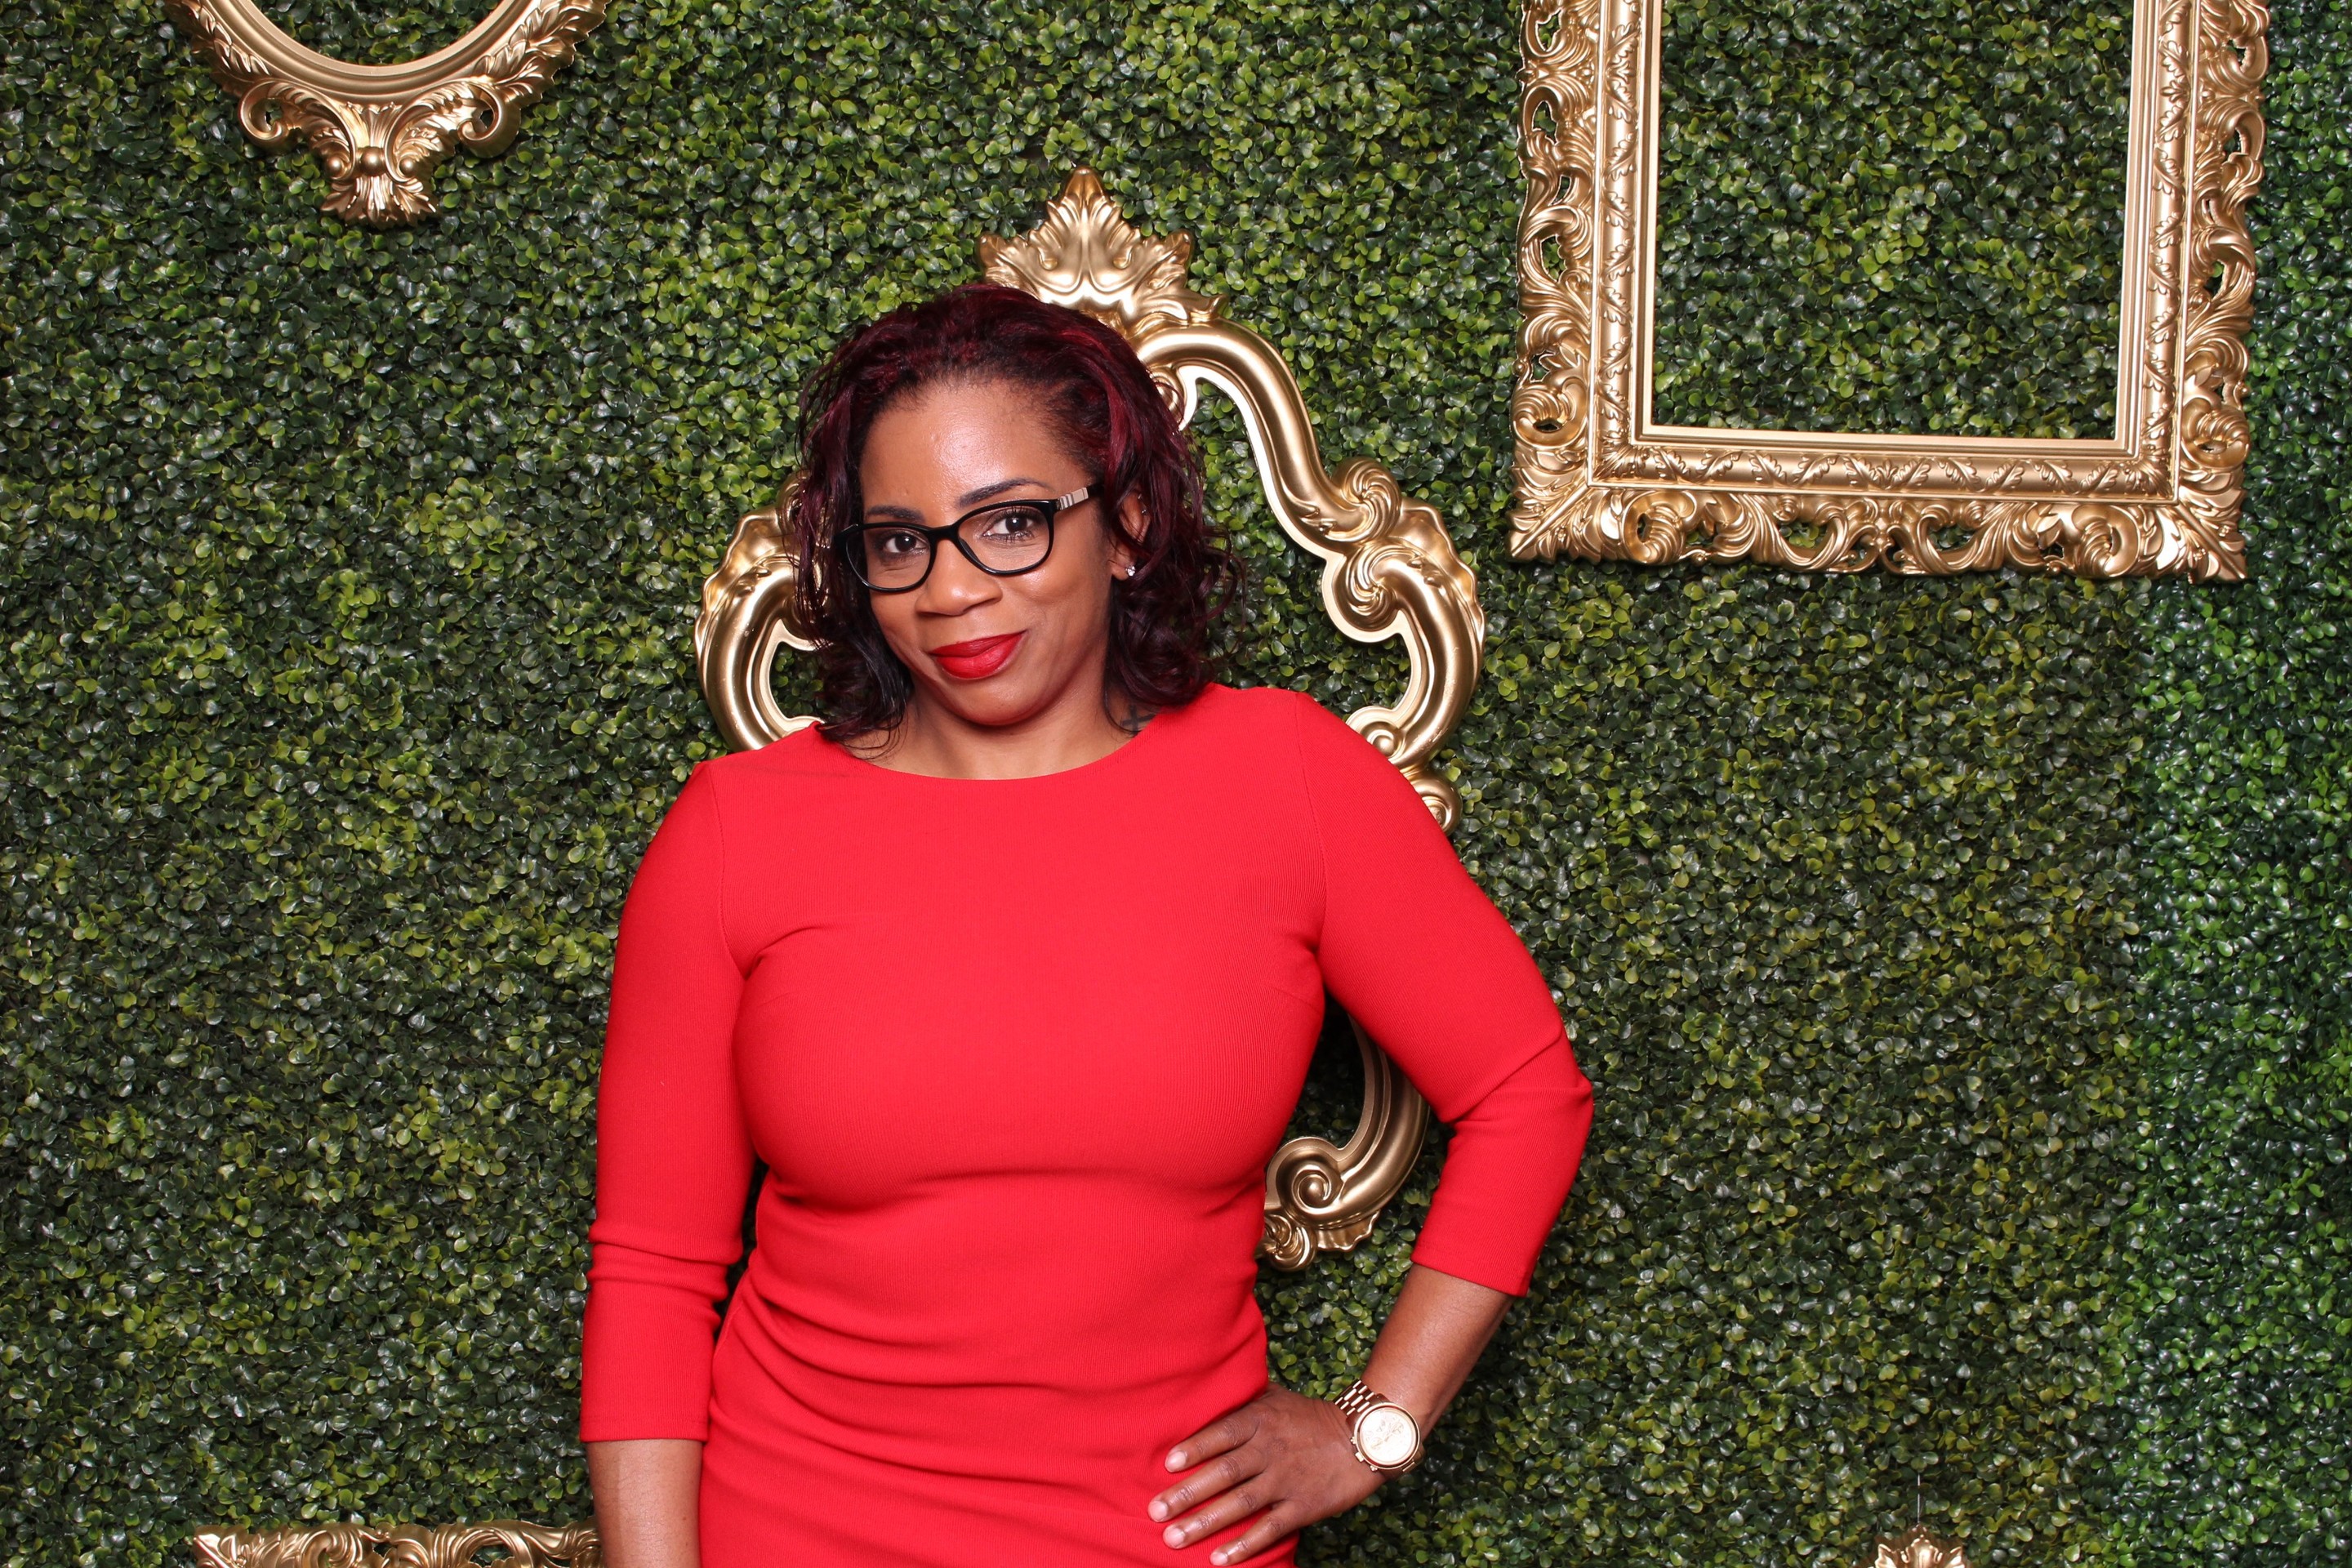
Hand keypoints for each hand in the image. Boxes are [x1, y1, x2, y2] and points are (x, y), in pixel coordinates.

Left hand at [1148, 1385, 1383, 1563]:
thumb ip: (1241, 1398)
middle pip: (1224, 1472)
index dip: (1195, 1447)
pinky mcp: (1303, 1506)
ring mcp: (1286, 1480)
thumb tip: (1202, 1389)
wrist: (1365, 1437)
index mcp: (1260, 1420)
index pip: (1222, 1433)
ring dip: (1206, 1523)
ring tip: (1174, 1538)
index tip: (1167, 1464)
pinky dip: (1245, 1544)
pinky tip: (1220, 1558)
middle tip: (1156, 1510)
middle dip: (1187, 1493)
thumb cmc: (1311, 1417)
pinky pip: (1270, 1528)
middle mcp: (1270, 1449)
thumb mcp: (1276, 1397)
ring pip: (1241, 1503)